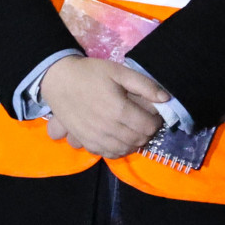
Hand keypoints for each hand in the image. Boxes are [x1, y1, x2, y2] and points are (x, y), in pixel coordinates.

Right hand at [38, 56, 167, 158]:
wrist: (58, 80)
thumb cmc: (89, 73)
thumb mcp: (118, 71)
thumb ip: (144, 84)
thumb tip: (166, 99)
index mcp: (119, 109)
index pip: (149, 126)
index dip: (156, 121)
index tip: (153, 114)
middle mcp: (109, 128)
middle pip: (139, 140)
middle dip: (146, 132)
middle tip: (143, 121)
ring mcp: (96, 137)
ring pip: (125, 150)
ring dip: (134, 143)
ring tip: (131, 130)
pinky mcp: (86, 142)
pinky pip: (108, 154)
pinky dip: (118, 150)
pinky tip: (118, 140)